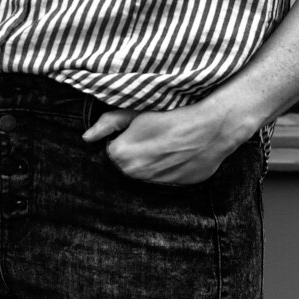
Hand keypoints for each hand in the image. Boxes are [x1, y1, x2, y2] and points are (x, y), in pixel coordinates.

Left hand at [82, 97, 247, 184]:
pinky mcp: (175, 186)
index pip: (111, 150)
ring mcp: (156, 183)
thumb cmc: (173, 115)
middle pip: (127, 163)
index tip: (136, 129)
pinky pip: (164, 177)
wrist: (211, 127)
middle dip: (134, 150)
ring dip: (151, 160)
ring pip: (145, 171)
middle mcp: (136, 174)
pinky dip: (168, 167)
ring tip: (167, 142)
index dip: (123, 138)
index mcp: (122, 155)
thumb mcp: (137, 112)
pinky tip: (178, 152)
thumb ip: (108, 123)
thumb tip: (87, 137)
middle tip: (153, 134)